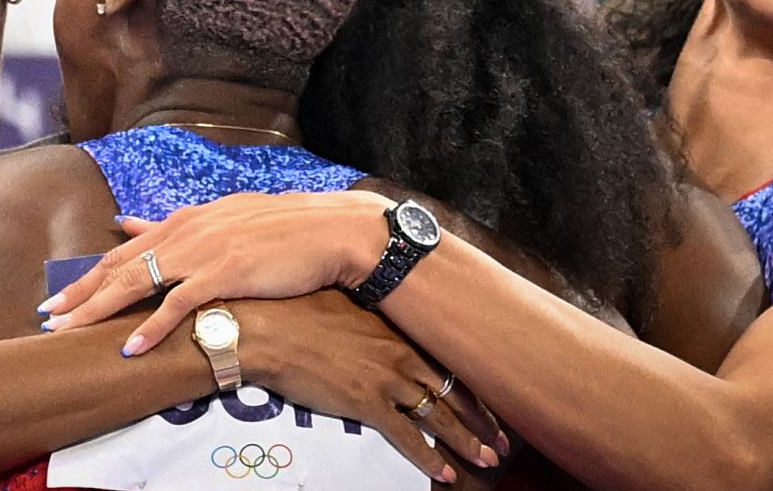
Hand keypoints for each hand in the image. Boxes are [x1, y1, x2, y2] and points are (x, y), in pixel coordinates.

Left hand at [40, 191, 392, 352]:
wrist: (328, 230)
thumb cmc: (282, 229)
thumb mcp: (224, 218)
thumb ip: (176, 226)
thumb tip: (130, 222)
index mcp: (187, 218)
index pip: (125, 250)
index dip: (89, 275)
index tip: (58, 297)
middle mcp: (188, 230)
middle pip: (120, 265)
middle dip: (80, 292)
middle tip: (47, 317)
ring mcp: (204, 251)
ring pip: (139, 282)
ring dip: (100, 308)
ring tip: (70, 331)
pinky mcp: (225, 272)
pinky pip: (179, 304)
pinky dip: (151, 326)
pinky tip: (131, 346)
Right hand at [239, 291, 503, 482]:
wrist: (270, 329)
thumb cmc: (299, 309)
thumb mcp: (344, 300)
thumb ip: (372, 313)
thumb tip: (379, 313)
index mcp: (399, 330)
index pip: (449, 361)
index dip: (473, 385)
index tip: (491, 401)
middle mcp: (402, 355)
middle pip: (454, 392)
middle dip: (482, 420)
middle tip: (501, 441)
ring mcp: (387, 380)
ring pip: (440, 417)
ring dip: (466, 442)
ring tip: (486, 460)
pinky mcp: (368, 405)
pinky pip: (408, 438)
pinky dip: (429, 458)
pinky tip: (445, 474)